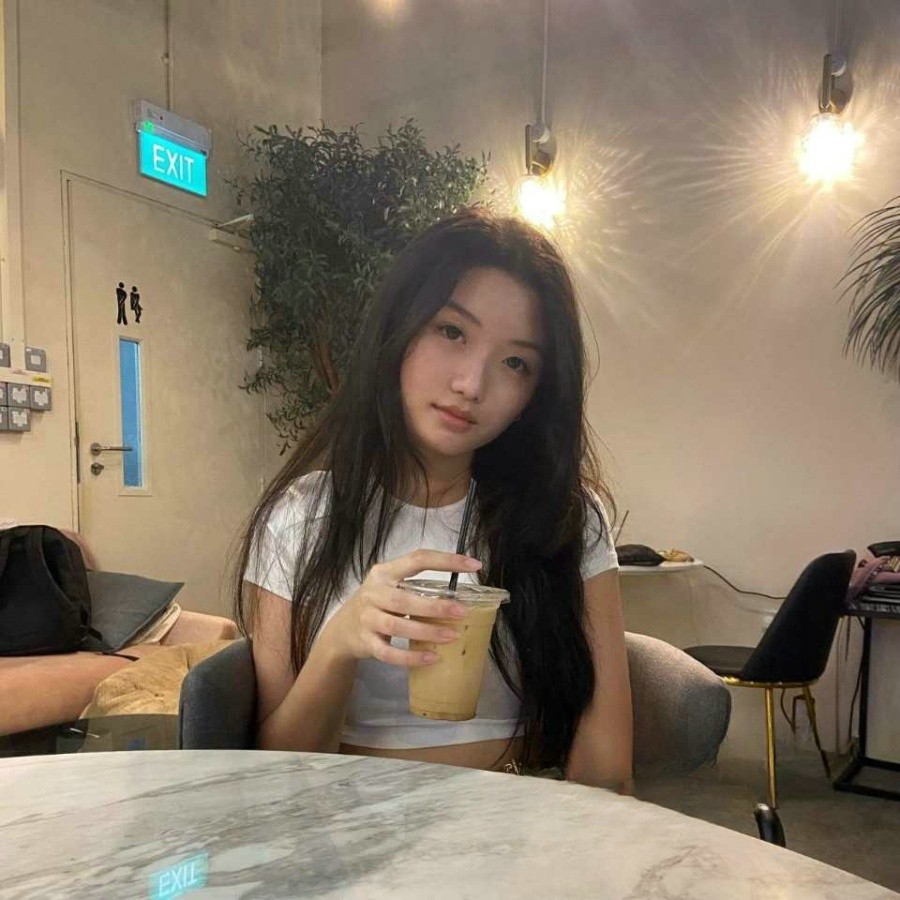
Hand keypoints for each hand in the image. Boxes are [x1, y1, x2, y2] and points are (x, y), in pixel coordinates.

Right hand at [321, 549, 480, 667]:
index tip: (473, 565)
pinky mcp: (366, 643)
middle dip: (436, 606)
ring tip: (452, 636)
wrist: (341, 630)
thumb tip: (459, 595)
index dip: (446, 561)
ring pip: (399, 626)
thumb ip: (416, 586)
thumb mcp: (390, 586)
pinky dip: (411, 657)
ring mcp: (367, 618)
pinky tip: (432, 658)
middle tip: (462, 611)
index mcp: (384, 572)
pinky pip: (389, 653)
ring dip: (428, 631)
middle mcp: (373, 592)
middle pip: (405, 599)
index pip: (417, 559)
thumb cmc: (376, 604)